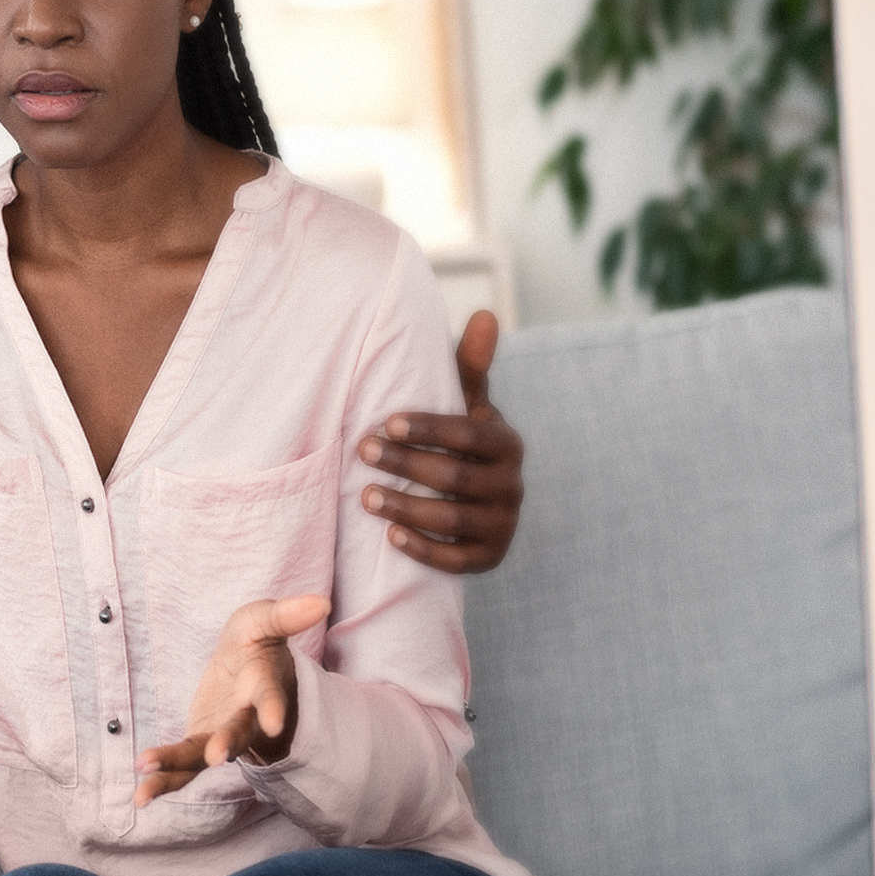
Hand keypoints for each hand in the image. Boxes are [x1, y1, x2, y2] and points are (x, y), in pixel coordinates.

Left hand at [145, 593, 329, 801]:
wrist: (247, 673)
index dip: (273, 708)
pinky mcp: (201, 744)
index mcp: (263, 685)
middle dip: (229, 743)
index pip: (270, 697)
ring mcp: (223, 735)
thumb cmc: (255, 645)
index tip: (274, 724)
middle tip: (220, 757)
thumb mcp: (264, 621)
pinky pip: (182, 767)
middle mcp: (247, 718)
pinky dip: (162, 781)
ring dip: (176, 763)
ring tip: (145, 769)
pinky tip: (139, 797)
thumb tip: (321, 602)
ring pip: (202, 755)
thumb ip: (286, 615)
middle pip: (239, 733)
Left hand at [358, 309, 521, 572]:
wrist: (473, 498)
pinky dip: (423, 550)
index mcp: (507, 443)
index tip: (385, 423)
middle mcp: (512, 485)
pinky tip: (390, 536)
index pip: (469, 434)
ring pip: (452, 520)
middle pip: (455, 477)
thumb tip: (487, 313)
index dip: (428, 429)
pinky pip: (456, 561)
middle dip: (406, 465)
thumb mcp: (465, 403)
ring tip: (365, 496)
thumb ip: (471, 364)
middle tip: (362, 452)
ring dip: (406, 508)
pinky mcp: (490, 558)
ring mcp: (504, 525)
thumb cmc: (458, 440)